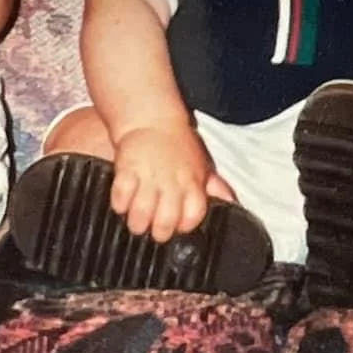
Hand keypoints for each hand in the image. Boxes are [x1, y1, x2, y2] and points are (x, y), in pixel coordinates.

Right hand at [109, 121, 233, 240]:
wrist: (153, 121)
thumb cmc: (179, 147)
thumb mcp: (202, 166)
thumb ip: (216, 188)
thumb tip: (233, 205)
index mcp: (192, 184)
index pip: (193, 216)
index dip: (185, 226)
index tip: (178, 226)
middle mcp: (171, 183)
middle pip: (165, 222)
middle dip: (158, 232)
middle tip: (153, 228)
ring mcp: (148, 178)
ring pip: (141, 214)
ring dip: (137, 223)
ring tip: (137, 220)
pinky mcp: (126, 171)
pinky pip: (120, 198)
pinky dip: (120, 205)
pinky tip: (123, 203)